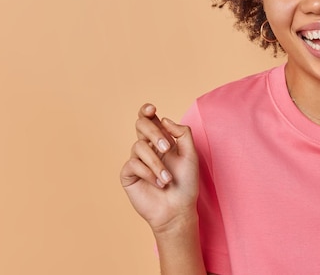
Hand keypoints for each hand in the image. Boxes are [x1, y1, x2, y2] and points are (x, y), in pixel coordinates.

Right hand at [120, 104, 198, 232]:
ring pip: (139, 146)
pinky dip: (148, 172)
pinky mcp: (128, 175)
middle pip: (141, 125)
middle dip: (155, 134)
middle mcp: (148, 148)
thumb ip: (182, 133)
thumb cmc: (186, 184)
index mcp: (162, 140)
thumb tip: (164, 119)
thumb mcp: (191, 155)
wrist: (178, 210)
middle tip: (167, 148)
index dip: (146, 111)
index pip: (150, 120)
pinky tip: (158, 184)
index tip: (152, 109)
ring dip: (156, 162)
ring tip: (167, 179)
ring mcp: (137, 161)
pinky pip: (133, 164)